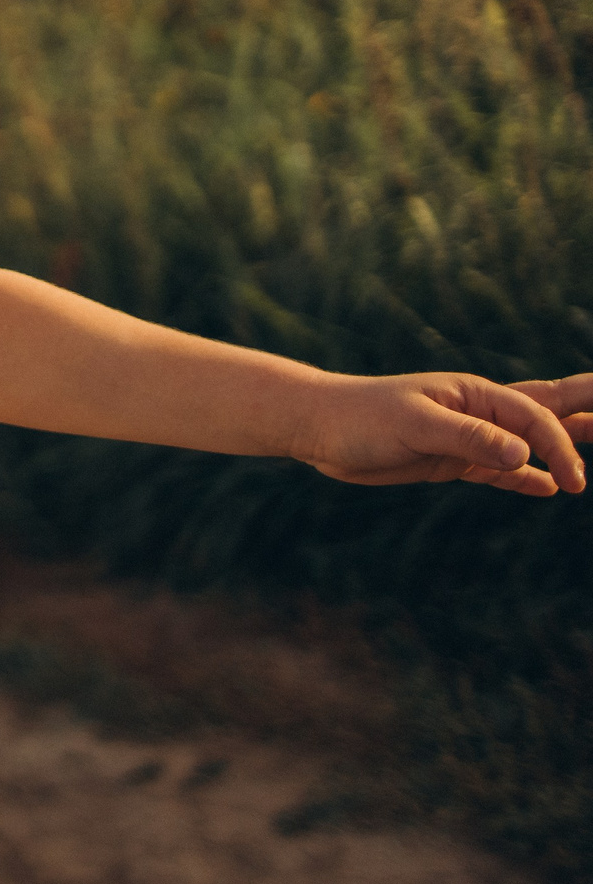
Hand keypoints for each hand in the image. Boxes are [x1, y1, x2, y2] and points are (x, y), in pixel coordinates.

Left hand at [297, 371, 591, 494]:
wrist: (317, 428)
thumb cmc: (361, 418)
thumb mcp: (414, 425)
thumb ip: (468, 437)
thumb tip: (524, 454)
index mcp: (475, 395)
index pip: (536, 417)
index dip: (562, 446)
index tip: (574, 481)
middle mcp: (478, 413)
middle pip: (546, 413)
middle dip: (587, 412)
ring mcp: (466, 438)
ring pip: (527, 442)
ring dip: (563, 445)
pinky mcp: (449, 461)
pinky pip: (498, 471)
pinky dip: (525, 479)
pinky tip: (549, 488)